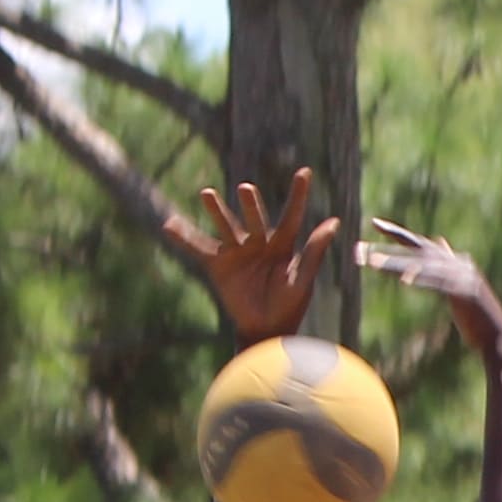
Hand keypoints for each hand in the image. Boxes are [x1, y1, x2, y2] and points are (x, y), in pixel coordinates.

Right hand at [163, 170, 340, 347]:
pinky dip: (183, 238)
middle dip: (250, 205)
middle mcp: (259, 242)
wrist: (265, 329)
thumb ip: (314, 252)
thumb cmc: (290, 306)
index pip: (292, 215)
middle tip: (246, 189)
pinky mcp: (218, 265)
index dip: (298, 195)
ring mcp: (237, 252)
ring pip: (226, 226)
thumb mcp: (302, 280)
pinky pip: (198, 248)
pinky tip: (168, 225)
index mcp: (283, 244)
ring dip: (217, 211)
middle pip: (254, 218)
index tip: (304, 172)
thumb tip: (334, 222)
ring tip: (207, 193)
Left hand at [357, 216, 501, 364]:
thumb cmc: (476, 317)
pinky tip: (404, 281)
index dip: (399, 233)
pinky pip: (438, 285)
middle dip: (394, 238)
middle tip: (371, 229)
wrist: (498, 339)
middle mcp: (459, 264)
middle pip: (421, 248)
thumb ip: (446, 266)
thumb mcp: (457, 286)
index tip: (375, 223)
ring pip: (424, 265)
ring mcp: (463, 277)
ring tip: (372, 262)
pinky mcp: (466, 293)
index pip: (422, 243)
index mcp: (455, 262)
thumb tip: (439, 242)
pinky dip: (422, 281)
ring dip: (397, 263)